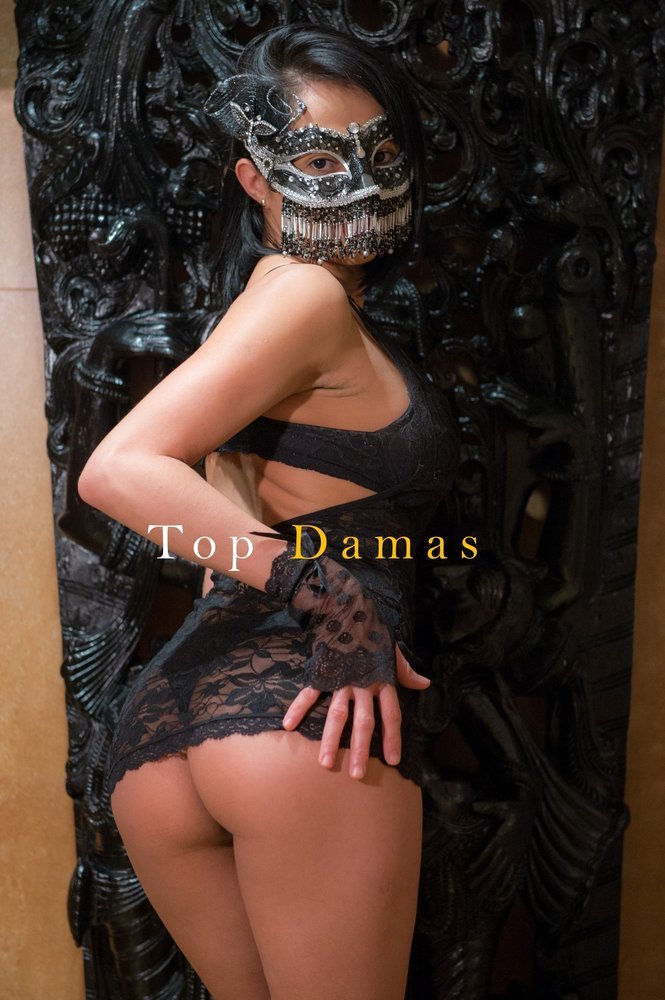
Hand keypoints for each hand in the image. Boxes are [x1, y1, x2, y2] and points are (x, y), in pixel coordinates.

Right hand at [282, 643, 430, 778]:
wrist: (347, 607)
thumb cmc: (372, 630)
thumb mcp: (393, 650)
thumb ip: (406, 671)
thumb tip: (425, 684)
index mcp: (382, 680)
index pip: (391, 714)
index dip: (393, 737)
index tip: (393, 760)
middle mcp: (363, 684)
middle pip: (364, 722)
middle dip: (361, 750)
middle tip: (357, 775)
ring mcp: (341, 680)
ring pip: (337, 715)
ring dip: (331, 740)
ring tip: (325, 763)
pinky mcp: (322, 673)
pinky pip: (308, 694)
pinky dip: (298, 709)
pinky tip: (288, 726)